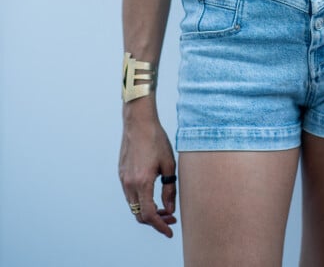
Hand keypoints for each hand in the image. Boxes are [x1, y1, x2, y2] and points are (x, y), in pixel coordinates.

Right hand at [119, 109, 177, 236]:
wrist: (138, 122)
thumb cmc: (156, 140)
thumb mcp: (169, 164)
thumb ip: (169, 189)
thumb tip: (170, 209)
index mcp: (142, 182)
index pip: (150, 215)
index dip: (160, 226)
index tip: (170, 231)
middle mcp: (129, 184)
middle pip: (139, 215)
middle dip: (155, 221)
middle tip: (171, 218)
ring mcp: (123, 179)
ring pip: (133, 206)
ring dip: (147, 211)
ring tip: (164, 207)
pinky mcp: (121, 173)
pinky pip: (129, 195)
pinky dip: (140, 201)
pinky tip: (152, 194)